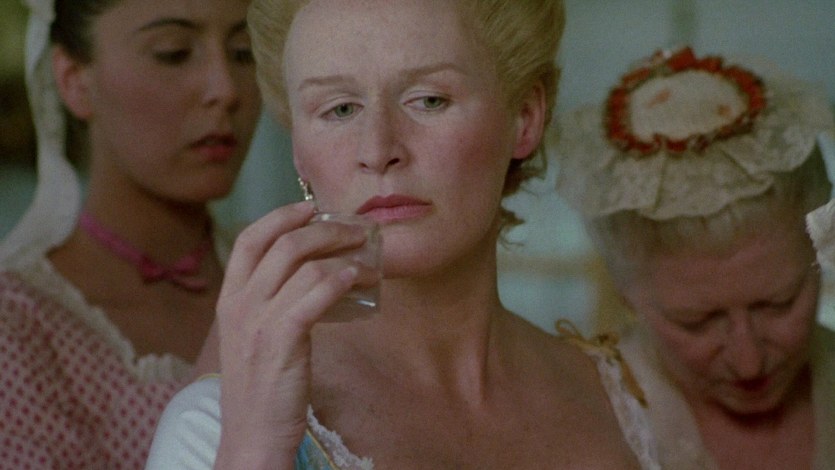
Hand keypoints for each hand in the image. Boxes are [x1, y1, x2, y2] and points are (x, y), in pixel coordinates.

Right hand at [213, 201, 377, 468]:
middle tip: (355, 230)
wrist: (252, 436)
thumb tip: (311, 275)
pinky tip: (360, 279)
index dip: (281, 216)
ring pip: (303, 263)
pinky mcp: (282, 340)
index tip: (311, 209)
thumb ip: (269, 305)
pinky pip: (316, 293)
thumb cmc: (261, 389)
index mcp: (229, 300)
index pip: (248, 239)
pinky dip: (342, 279)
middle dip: (324, 229)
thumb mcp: (252, 339)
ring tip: (368, 258)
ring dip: (343, 253)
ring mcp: (259, 321)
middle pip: (282, 243)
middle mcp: (239, 304)